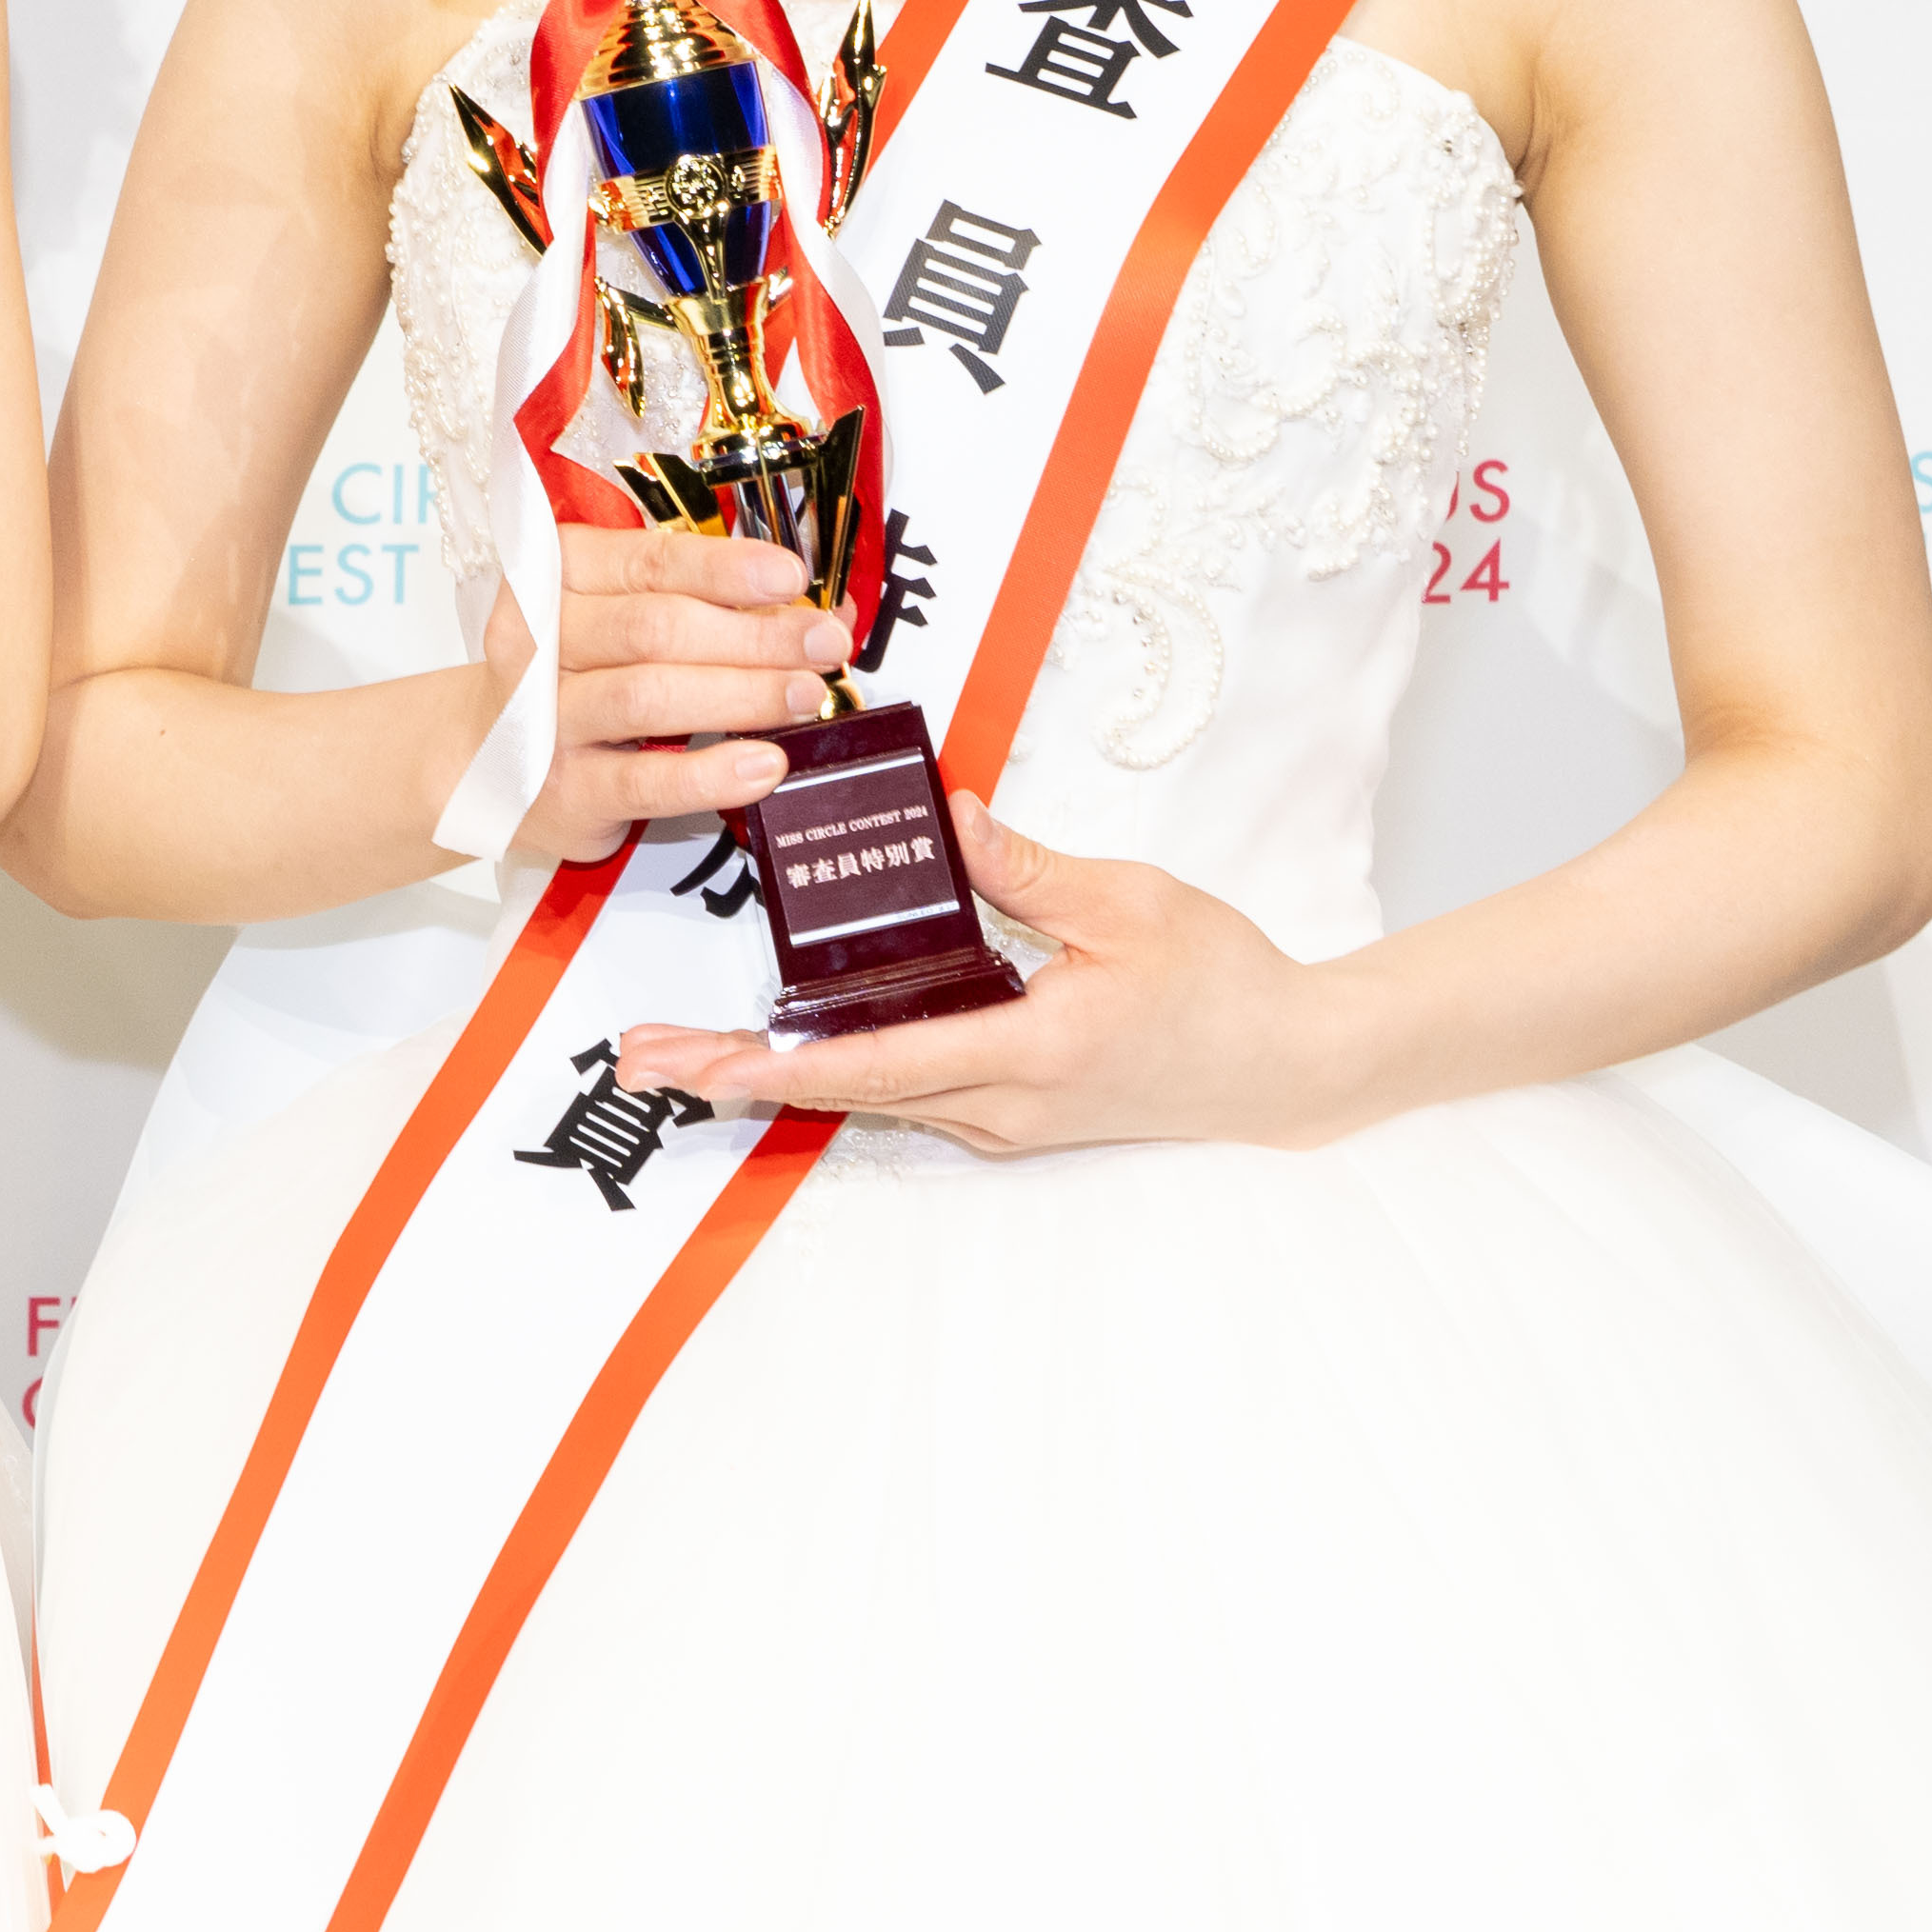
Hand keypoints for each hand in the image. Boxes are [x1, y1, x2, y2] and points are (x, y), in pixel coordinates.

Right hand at [494, 526, 842, 869]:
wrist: (481, 758)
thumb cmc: (573, 675)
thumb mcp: (620, 619)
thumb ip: (709, 606)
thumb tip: (823, 610)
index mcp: (553, 576)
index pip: (645, 561)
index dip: (722, 567)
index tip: (790, 576)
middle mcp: (536, 640)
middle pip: (653, 628)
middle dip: (752, 634)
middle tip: (823, 643)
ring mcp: (542, 719)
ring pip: (648, 696)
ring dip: (741, 693)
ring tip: (807, 696)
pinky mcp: (565, 790)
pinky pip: (645, 780)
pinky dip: (711, 772)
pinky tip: (765, 764)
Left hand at [619, 795, 1392, 1155]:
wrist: (1290, 1064)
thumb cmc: (1221, 980)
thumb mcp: (1129, 903)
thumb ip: (1028, 867)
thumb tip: (947, 814)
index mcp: (1029, 1052)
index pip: (877, 1065)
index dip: (778, 1064)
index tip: (698, 1058)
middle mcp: (1002, 1103)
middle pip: (847, 1092)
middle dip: (738, 1074)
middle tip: (641, 1057)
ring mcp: (1005, 1116)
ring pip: (869, 1097)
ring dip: (776, 1074)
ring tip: (683, 1052)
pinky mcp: (1012, 1110)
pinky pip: (906, 1090)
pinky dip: (834, 1068)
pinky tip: (780, 1042)